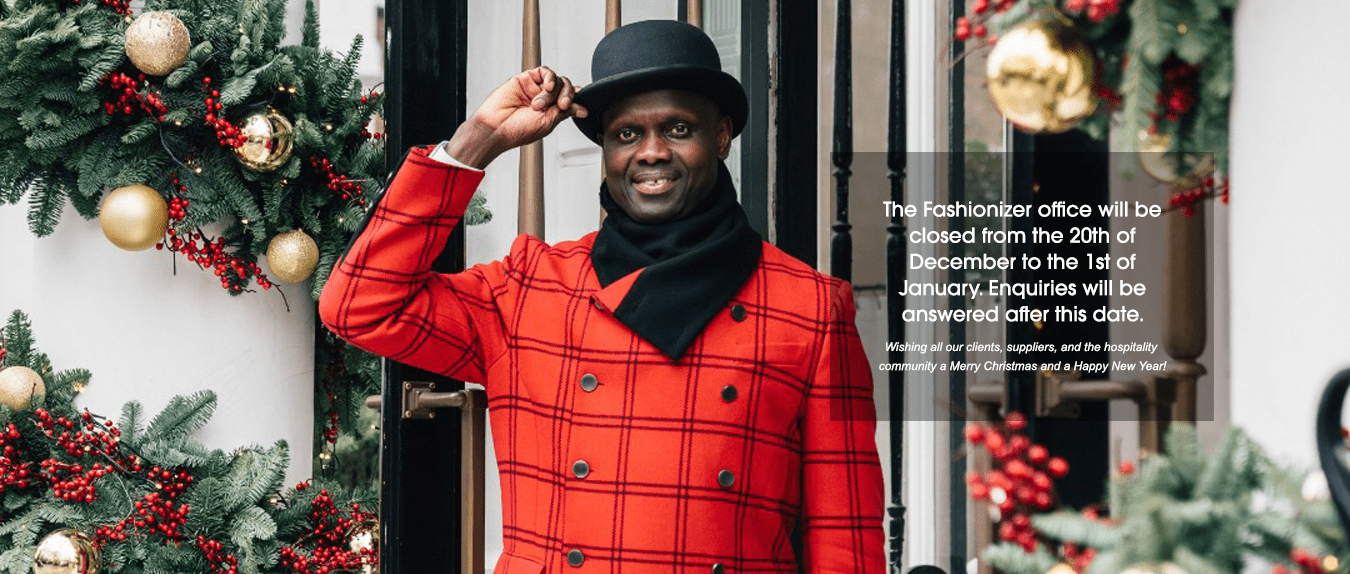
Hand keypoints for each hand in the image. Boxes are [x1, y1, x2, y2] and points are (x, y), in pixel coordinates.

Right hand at [446, 66, 588, 168]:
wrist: (496, 127)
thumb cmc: (518, 130)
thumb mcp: (549, 123)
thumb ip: (565, 111)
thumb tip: (582, 108)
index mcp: (551, 112)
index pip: (570, 100)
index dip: (577, 101)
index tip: (582, 109)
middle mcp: (544, 99)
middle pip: (566, 88)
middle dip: (568, 96)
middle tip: (562, 105)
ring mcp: (535, 89)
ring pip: (557, 80)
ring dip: (554, 92)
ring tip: (540, 105)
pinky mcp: (526, 79)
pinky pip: (545, 72)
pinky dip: (550, 78)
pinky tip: (547, 88)